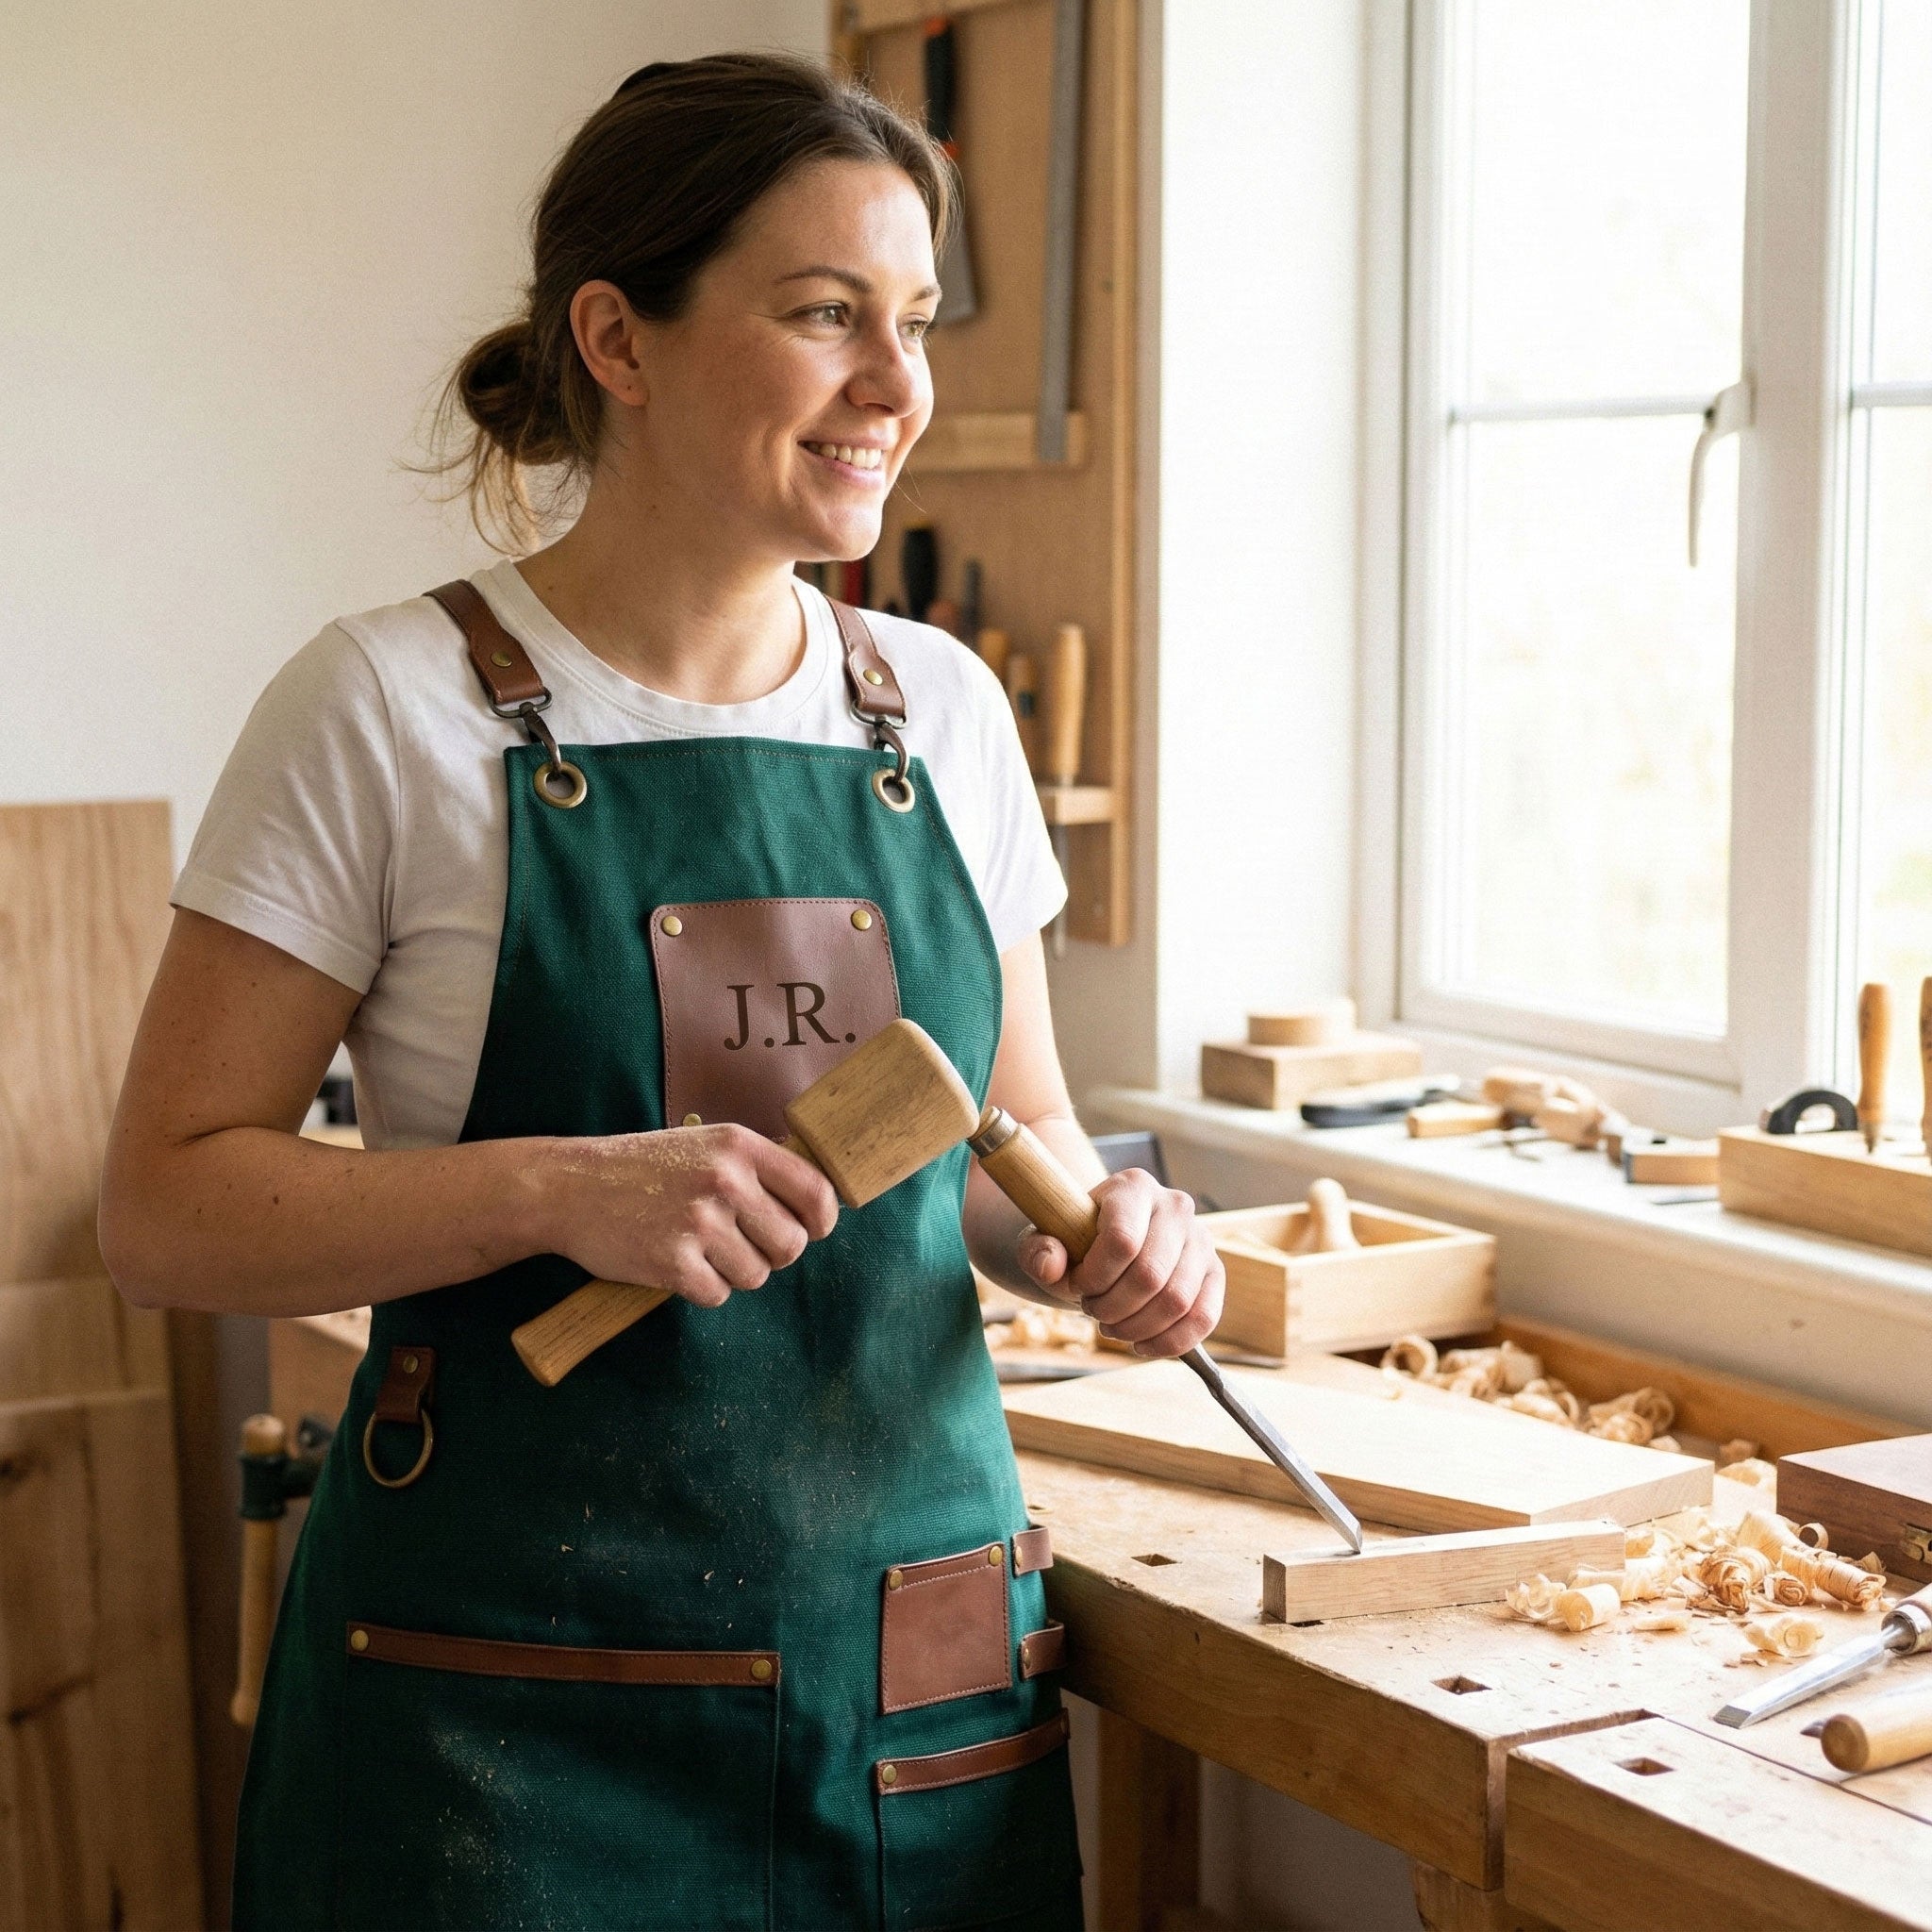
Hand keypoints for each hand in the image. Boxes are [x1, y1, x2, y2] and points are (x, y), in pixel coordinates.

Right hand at [544, 1125, 838, 1308]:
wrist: (569, 1187)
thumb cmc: (643, 1168)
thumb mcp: (704, 1145)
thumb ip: (756, 1168)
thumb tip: (815, 1204)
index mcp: (740, 1146)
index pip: (815, 1192)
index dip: (821, 1221)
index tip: (812, 1231)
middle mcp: (726, 1181)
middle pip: (792, 1245)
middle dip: (772, 1254)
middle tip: (741, 1245)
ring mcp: (699, 1222)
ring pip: (756, 1275)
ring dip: (733, 1273)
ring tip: (699, 1250)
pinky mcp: (673, 1263)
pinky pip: (718, 1295)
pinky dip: (702, 1289)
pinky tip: (676, 1264)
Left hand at [1016, 1169, 1223, 1357]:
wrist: (1105, 1247)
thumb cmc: (1074, 1242)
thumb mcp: (1044, 1242)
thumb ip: (1037, 1251)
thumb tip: (1050, 1265)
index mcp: (1132, 1187)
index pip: (1122, 1240)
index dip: (1095, 1277)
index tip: (1076, 1286)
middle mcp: (1175, 1206)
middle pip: (1150, 1275)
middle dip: (1113, 1307)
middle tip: (1093, 1310)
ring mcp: (1201, 1239)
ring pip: (1177, 1300)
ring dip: (1137, 1327)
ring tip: (1113, 1326)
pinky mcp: (1215, 1272)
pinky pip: (1204, 1317)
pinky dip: (1171, 1342)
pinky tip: (1142, 1344)